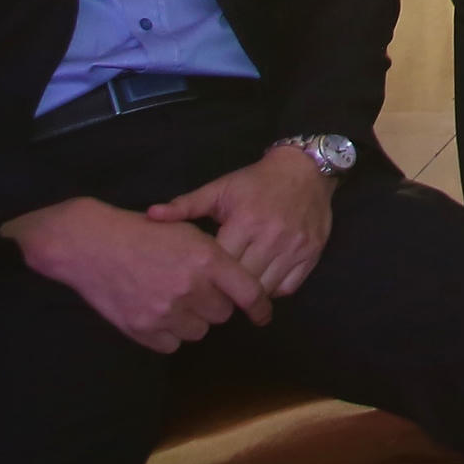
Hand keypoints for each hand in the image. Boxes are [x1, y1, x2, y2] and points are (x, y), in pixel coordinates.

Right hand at [0, 195, 271, 350]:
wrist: (91, 244)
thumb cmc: (143, 232)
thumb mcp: (187, 231)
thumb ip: (215, 257)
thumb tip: (237, 282)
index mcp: (207, 259)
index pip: (248, 292)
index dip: (260, 307)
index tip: (263, 315)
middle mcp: (191, 288)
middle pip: (222, 314)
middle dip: (214, 304)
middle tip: (196, 290)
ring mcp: (165, 311)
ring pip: (198, 331)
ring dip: (192, 320)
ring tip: (173, 299)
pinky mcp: (141, 329)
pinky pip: (171, 345)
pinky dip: (168, 333)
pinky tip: (156, 312)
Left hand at [147, 146, 337, 299]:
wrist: (306, 170)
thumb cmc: (257, 182)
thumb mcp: (220, 189)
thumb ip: (185, 206)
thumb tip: (150, 216)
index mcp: (246, 222)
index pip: (220, 265)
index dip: (205, 278)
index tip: (195, 281)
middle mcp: (273, 237)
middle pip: (242, 282)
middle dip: (225, 291)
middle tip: (212, 294)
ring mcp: (295, 247)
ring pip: (266, 289)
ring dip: (248, 294)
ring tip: (234, 291)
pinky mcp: (312, 254)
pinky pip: (288, 287)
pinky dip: (273, 290)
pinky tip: (260, 282)